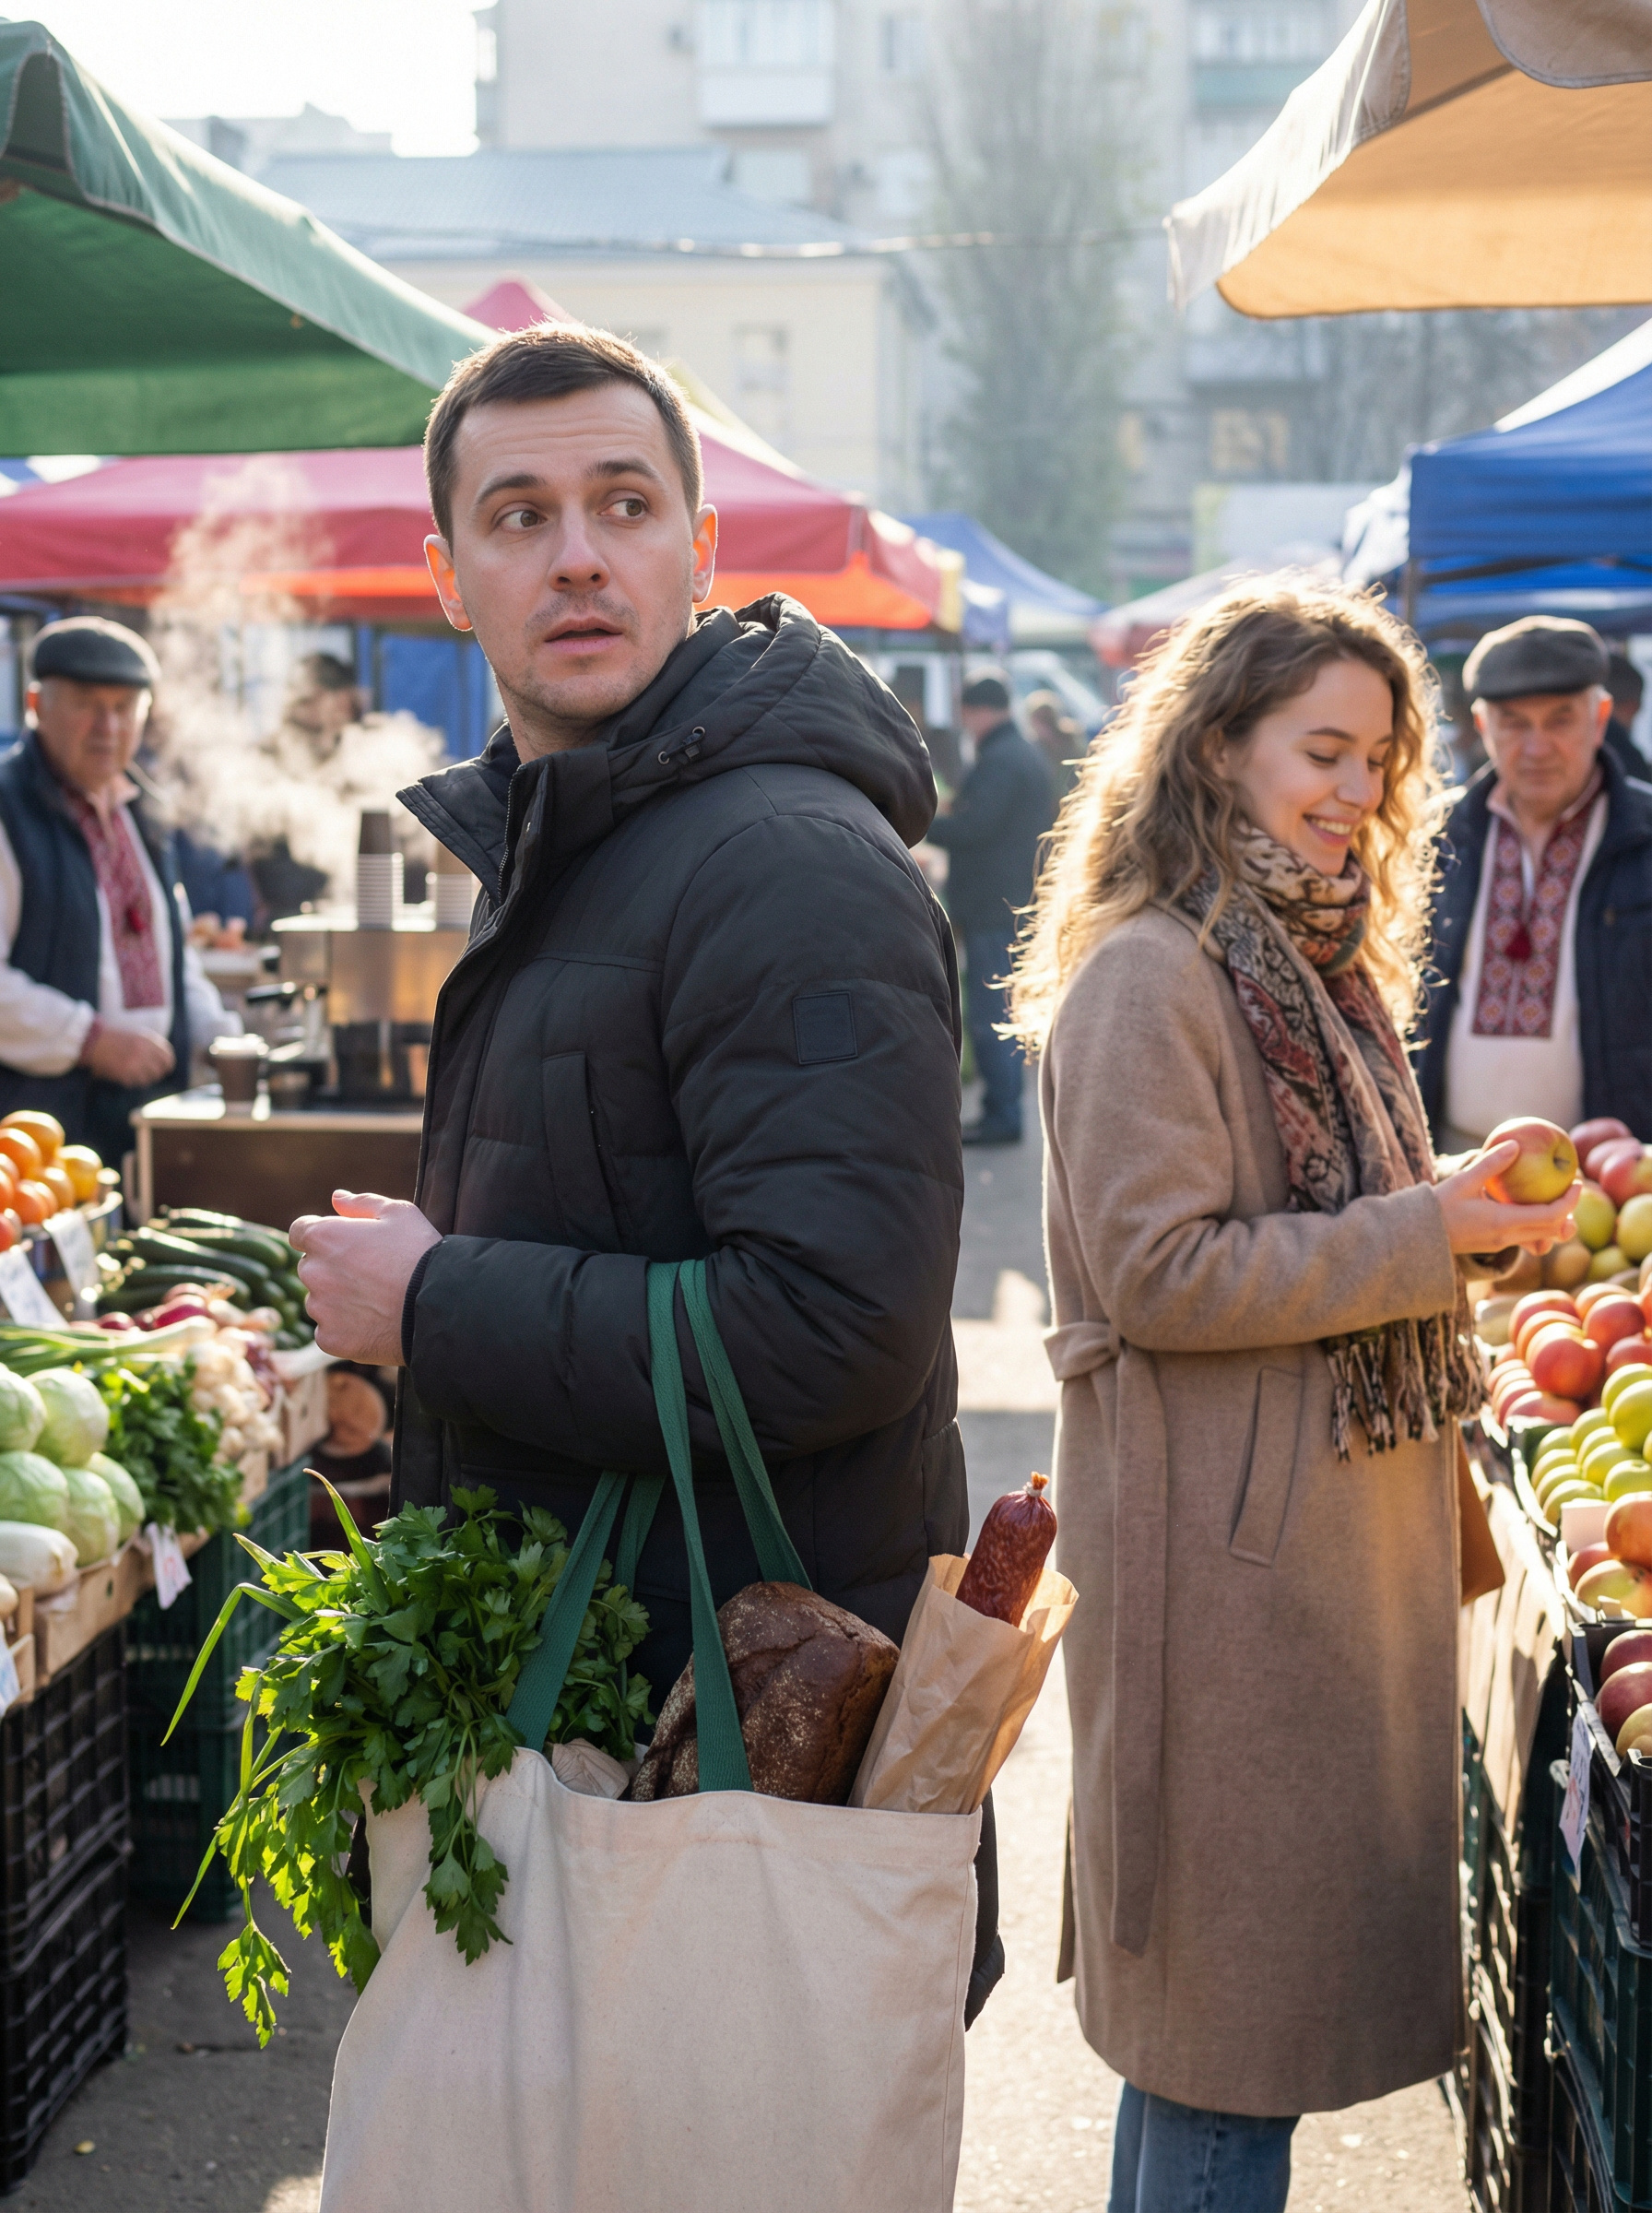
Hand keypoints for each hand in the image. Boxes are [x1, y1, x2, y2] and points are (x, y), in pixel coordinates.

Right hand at [85, 1024, 174, 1087]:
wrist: (93, 1040)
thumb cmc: (114, 1037)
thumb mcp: (136, 1034)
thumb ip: (151, 1044)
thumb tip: (164, 1058)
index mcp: (147, 1040)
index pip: (167, 1056)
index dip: (169, 1063)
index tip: (167, 1067)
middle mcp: (143, 1052)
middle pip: (160, 1069)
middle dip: (158, 1073)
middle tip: (153, 1074)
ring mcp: (134, 1064)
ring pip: (149, 1078)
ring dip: (146, 1079)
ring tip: (139, 1075)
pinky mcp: (124, 1074)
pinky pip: (135, 1083)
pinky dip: (133, 1081)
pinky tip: (127, 1077)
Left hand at [289, 1191, 440, 1364]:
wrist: (438, 1306)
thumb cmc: (419, 1253)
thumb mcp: (399, 1213)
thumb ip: (361, 1203)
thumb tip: (336, 1198)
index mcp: (323, 1237)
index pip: (300, 1232)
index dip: (322, 1236)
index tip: (345, 1244)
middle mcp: (313, 1272)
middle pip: (311, 1267)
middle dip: (332, 1268)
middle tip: (370, 1274)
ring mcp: (319, 1308)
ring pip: (319, 1301)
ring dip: (337, 1299)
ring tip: (376, 1301)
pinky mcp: (329, 1339)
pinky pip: (329, 1331)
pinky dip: (345, 1328)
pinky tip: (374, 1323)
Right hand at [1434, 1140, 1581, 1256]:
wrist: (1417, 1235)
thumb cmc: (1436, 1207)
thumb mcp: (1462, 1181)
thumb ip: (1491, 1164)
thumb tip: (1515, 1144)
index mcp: (1503, 1222)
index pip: (1551, 1216)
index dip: (1569, 1201)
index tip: (1577, 1182)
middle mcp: (1506, 1237)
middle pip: (1552, 1230)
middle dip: (1568, 1212)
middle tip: (1571, 1189)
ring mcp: (1500, 1243)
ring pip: (1540, 1237)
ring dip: (1554, 1221)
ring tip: (1557, 1200)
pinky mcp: (1494, 1244)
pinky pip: (1525, 1236)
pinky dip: (1537, 1224)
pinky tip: (1531, 1206)